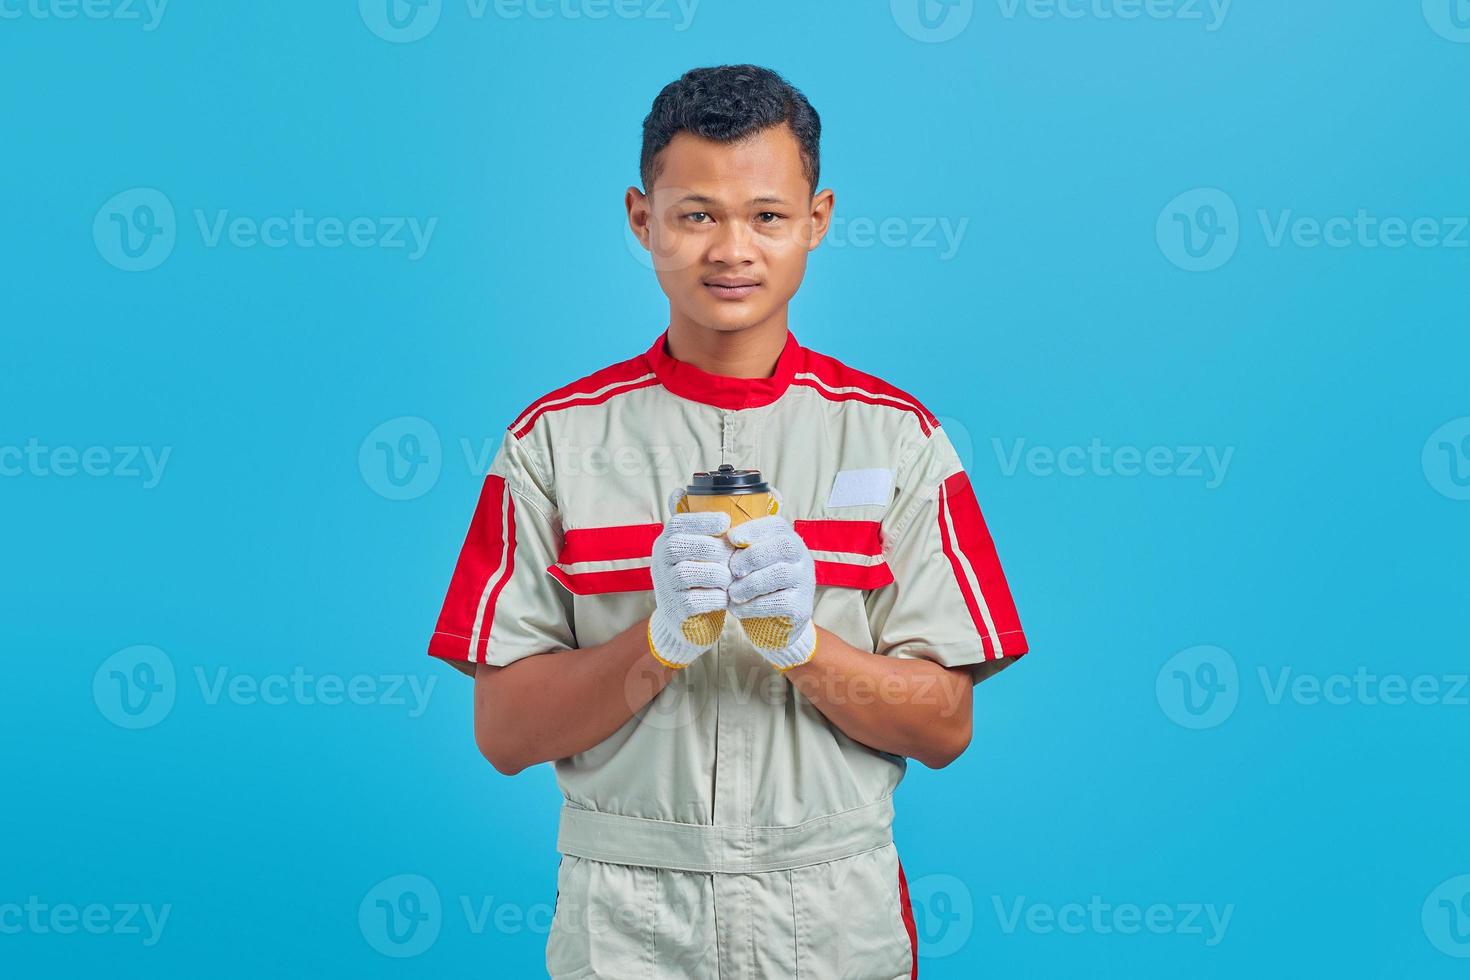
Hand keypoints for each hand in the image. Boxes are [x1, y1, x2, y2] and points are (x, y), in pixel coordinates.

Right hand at [647, 488, 736, 668]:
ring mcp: (664, 587)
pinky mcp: (674, 610)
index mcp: (666, 543)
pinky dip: (715, 597)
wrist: (689, 624)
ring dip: (716, 574)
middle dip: (711, 548)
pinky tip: (726, 597)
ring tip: (730, 579)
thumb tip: (684, 490)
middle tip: (732, 556)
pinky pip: (694, 600)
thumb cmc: (701, 581)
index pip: (677, 523)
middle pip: (679, 545)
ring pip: (687, 572)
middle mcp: (660, 563)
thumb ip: (700, 526)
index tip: (726, 521)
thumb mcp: (699, 553)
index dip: (701, 519)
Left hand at [726, 501, 817, 671]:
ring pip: (781, 574)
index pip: (776, 525)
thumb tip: (716, 538)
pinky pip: (781, 602)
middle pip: (783, 546)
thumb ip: (739, 550)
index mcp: (788, 540)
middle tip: (732, 571)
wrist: (774, 625)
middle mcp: (801, 558)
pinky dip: (755, 606)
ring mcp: (805, 582)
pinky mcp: (802, 607)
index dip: (752, 529)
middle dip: (752, 556)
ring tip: (732, 594)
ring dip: (751, 584)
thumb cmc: (755, 586)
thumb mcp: (749, 564)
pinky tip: (738, 610)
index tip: (730, 538)